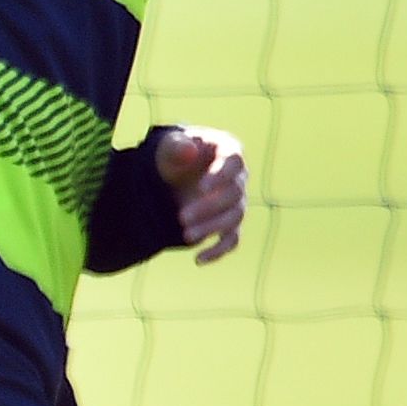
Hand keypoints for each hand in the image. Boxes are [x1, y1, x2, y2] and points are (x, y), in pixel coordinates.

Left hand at [158, 125, 247, 261]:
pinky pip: (232, 239)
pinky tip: (199, 259)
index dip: (221, 176)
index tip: (202, 187)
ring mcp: (236, 201)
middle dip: (209, 208)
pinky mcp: (228, 222)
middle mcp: (238, 177)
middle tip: (181, 217)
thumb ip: (177, 146)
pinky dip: (218, 251)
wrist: (172, 173)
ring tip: (185, 235)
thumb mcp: (168, 146)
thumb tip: (190, 150)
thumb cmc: (173, 154)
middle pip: (234, 195)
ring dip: (211, 228)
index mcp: (228, 151)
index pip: (234, 162)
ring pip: (233, 218)